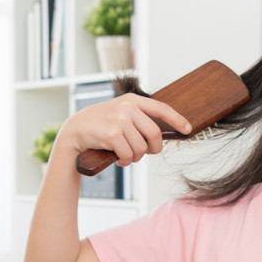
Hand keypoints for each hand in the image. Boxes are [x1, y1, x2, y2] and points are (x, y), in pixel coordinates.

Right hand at [59, 92, 191, 167]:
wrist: (74, 131)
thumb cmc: (99, 126)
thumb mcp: (118, 114)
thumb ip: (137, 119)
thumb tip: (160, 136)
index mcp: (132, 100)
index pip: (161, 108)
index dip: (177, 119)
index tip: (187, 129)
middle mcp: (127, 107)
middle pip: (154, 134)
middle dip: (153, 149)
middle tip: (146, 154)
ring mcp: (119, 120)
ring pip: (141, 148)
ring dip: (135, 158)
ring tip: (126, 156)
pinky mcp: (112, 134)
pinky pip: (129, 155)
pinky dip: (126, 162)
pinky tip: (119, 160)